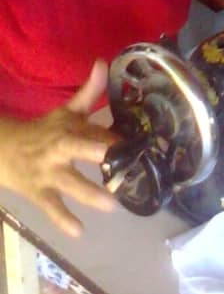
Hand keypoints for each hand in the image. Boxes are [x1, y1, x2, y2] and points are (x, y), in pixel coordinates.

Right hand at [0, 61, 117, 237]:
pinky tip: (79, 231)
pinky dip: (63, 220)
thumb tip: (103, 62)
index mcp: (70, 129)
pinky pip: (51, 208)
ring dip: (89, 194)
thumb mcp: (66, 111)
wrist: (3, 149)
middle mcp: (60, 150)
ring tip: (112, 206)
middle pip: (79, 149)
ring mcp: (49, 173)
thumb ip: (88, 92)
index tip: (141, 144)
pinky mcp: (38, 193)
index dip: (116, 138)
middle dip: (99, 155)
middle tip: (124, 166)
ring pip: (69, 184)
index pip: (96, 131)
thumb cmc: (44, 131)